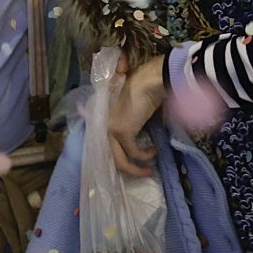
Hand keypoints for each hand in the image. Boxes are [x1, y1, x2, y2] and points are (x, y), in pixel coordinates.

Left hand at [108, 58, 165, 178]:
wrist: (148, 81)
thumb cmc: (141, 89)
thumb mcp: (128, 108)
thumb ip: (124, 121)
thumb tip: (130, 136)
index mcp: (99, 118)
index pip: (100, 145)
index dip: (114, 157)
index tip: (129, 163)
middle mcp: (100, 125)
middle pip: (110, 158)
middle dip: (127, 169)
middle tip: (142, 171)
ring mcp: (109, 129)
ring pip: (120, 161)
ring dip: (136, 169)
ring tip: (149, 169)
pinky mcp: (122, 132)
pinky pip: (134, 153)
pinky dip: (145, 156)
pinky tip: (153, 151)